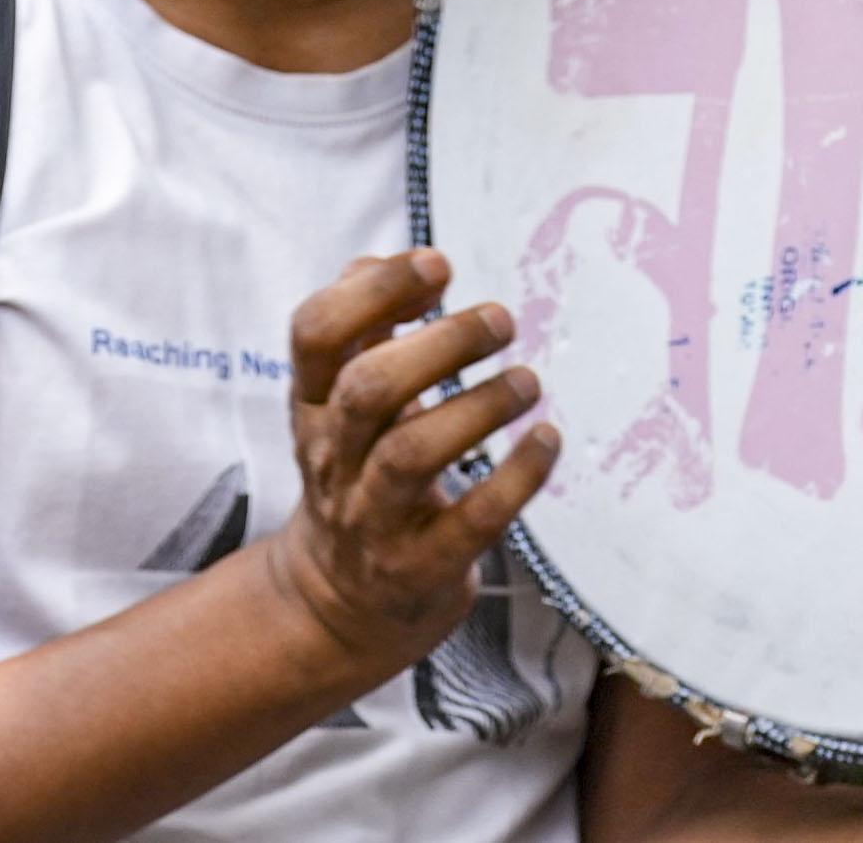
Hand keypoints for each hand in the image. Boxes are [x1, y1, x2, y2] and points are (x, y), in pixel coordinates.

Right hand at [261, 251, 554, 685]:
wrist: (339, 601)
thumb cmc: (360, 470)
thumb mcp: (343, 403)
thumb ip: (366, 328)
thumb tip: (397, 260)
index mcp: (315, 405)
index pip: (313, 334)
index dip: (372, 291)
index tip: (438, 266)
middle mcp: (335, 459)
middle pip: (367, 391)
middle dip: (439, 346)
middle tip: (501, 319)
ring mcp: (372, 518)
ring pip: (409, 457)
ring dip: (479, 408)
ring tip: (527, 380)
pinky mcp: (420, 567)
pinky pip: (471, 521)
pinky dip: (517, 477)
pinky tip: (548, 438)